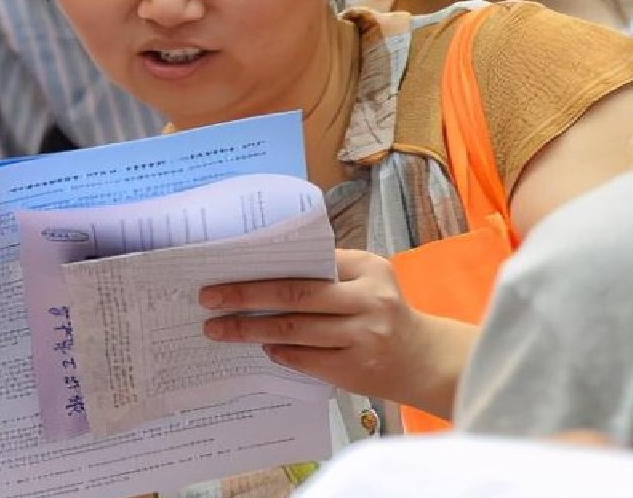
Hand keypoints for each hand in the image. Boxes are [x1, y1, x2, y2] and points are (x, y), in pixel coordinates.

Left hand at [200, 249, 472, 415]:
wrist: (424, 360)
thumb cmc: (385, 312)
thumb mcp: (370, 279)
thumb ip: (331, 270)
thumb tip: (267, 266)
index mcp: (368, 270)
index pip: (310, 262)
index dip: (266, 265)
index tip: (229, 264)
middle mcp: (367, 302)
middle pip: (295, 295)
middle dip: (246, 296)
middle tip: (209, 297)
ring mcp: (362, 338)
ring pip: (294, 330)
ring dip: (251, 329)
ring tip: (219, 328)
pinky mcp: (354, 369)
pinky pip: (305, 359)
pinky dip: (279, 351)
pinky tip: (262, 346)